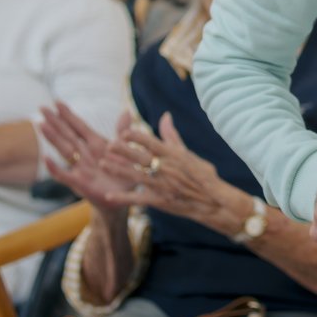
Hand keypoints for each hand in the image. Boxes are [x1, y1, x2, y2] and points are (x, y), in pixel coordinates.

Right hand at [40, 104, 137, 211]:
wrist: (124, 198)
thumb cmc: (124, 174)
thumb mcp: (126, 151)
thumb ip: (123, 132)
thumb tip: (126, 111)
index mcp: (96, 145)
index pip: (80, 126)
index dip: (69, 115)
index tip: (57, 101)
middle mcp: (85, 154)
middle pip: (68, 134)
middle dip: (55, 121)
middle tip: (42, 107)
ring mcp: (81, 168)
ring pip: (64, 150)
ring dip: (52, 138)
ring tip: (41, 125)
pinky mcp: (80, 183)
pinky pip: (64, 175)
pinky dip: (55, 167)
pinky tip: (46, 158)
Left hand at [109, 114, 232, 227]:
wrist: (213, 201)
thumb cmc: (203, 175)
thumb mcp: (188, 153)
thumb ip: (172, 136)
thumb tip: (165, 116)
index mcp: (173, 155)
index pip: (152, 143)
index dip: (137, 137)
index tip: (124, 132)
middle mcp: (166, 168)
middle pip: (141, 157)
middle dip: (123, 151)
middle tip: (108, 146)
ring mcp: (162, 185)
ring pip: (135, 176)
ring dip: (118, 170)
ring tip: (102, 164)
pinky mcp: (160, 201)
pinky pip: (138, 199)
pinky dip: (123, 198)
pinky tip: (109, 196)